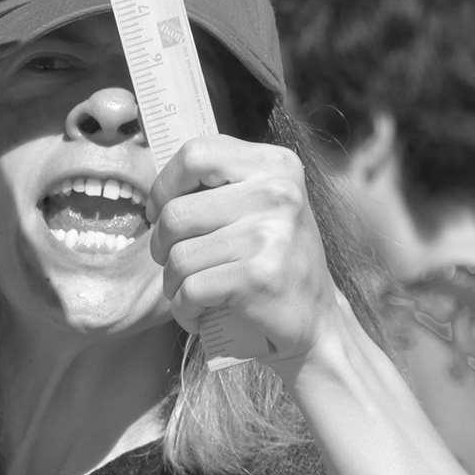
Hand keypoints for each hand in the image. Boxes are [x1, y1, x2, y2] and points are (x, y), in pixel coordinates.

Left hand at [148, 136, 340, 371]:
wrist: (317, 319)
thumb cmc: (275, 258)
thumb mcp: (263, 203)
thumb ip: (222, 183)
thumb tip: (157, 187)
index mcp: (275, 164)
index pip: (194, 154)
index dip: (164, 186)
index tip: (161, 212)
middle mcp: (277, 193)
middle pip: (176, 213)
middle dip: (161, 245)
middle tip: (173, 261)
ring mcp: (269, 235)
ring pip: (178, 256)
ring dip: (172, 282)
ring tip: (189, 291)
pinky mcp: (258, 277)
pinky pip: (190, 289)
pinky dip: (184, 308)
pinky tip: (199, 312)